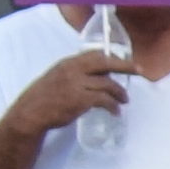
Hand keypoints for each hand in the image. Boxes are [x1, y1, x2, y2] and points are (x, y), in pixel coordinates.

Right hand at [2, 50, 133, 139]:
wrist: (30, 113)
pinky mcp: (81, 99)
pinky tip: (116, 112)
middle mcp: (73, 70)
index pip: (94, 55)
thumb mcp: (56, 78)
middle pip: (106, 63)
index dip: (111, 57)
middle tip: (139, 71)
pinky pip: (104, 100)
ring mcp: (77, 84)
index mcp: (67, 63)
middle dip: (125, 66)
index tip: (123, 61)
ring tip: (125, 100)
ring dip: (120, 93)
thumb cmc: (42, 99)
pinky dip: (113, 106)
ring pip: (108, 84)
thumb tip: (93, 77)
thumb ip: (73, 75)